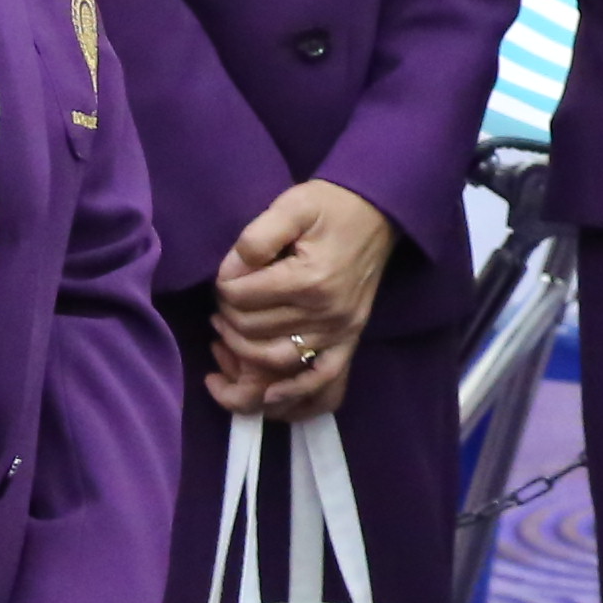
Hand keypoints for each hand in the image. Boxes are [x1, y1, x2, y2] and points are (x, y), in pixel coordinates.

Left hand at [208, 178, 394, 415]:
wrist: (379, 212)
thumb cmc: (331, 207)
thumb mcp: (291, 206)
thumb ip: (257, 237)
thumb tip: (230, 273)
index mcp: (309, 279)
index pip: (240, 297)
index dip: (223, 283)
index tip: (228, 270)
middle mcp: (326, 313)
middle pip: (251, 330)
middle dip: (227, 315)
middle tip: (226, 297)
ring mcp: (340, 331)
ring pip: (273, 360)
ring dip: (241, 351)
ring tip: (228, 331)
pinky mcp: (349, 339)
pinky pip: (322, 380)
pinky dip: (294, 394)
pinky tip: (268, 397)